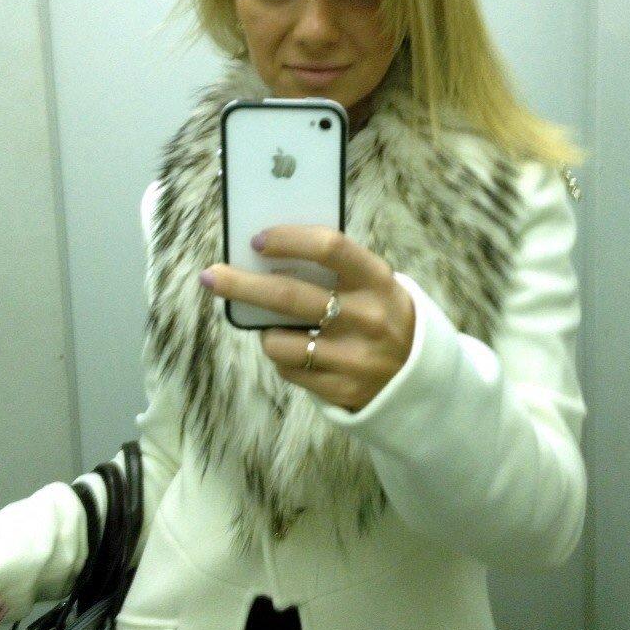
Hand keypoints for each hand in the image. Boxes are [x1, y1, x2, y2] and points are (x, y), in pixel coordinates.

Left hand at [200, 225, 414, 412]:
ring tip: (275, 327)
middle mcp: (367, 318)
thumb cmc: (381, 314)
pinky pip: (288, 370)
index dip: (289, 240)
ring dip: (265, 332)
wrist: (418, 377)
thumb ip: (334, 269)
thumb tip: (266, 252)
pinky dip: (283, 357)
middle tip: (211, 276)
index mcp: (377, 281)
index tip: (257, 240)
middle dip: (242, 284)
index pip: (329, 248)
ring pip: (280, 341)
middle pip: (289, 296)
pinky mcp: (340, 389)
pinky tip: (298, 352)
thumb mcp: (374, 284)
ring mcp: (353, 358)